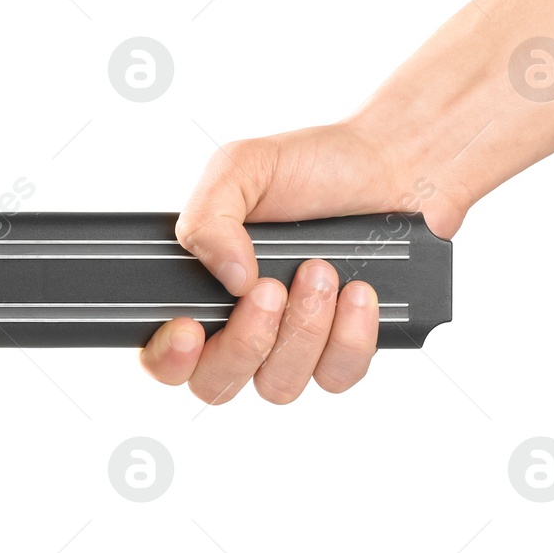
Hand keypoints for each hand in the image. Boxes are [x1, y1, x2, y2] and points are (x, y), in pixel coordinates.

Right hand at [141, 122, 424, 403]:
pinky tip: (359, 292)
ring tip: (322, 270)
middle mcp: (238, 327)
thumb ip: (210, 217)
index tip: (190, 327)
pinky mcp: (341, 353)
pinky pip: (335, 377)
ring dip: (302, 330)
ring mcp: (290, 347)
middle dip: (245, 340)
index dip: (167, 358)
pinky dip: (349, 337)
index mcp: (199, 288)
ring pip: (277, 386)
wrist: (392, 167)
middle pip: (215, 384)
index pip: (161, 354)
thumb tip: (228, 276)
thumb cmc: (311, 166)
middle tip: (270, 287)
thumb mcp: (243, 167)